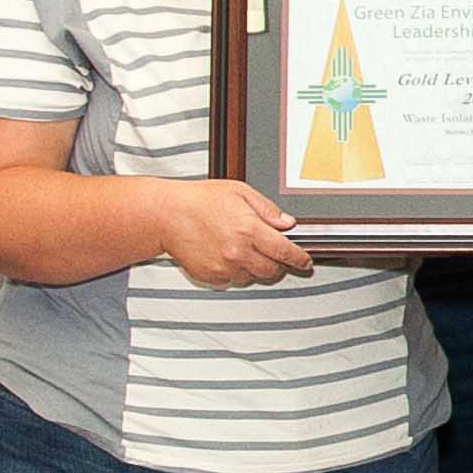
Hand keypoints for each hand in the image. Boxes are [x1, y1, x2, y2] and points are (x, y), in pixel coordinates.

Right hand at [158, 181, 319, 288]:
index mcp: (249, 229)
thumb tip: (287, 223)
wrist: (167, 215)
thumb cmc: (199, 200)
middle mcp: (239, 252)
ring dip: (256, 268)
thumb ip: (267, 209)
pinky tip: (226, 255)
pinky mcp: (211, 277)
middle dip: (279, 265)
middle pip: (272, 271)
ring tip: (243, 249)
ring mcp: (225, 267)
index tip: (305, 261)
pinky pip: (233, 280)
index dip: (300, 259)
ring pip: (253, 277)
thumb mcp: (239, 192)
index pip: (285, 252)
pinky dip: (235, 272)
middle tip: (275, 255)